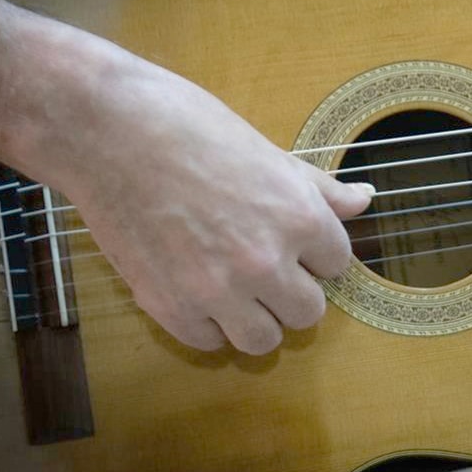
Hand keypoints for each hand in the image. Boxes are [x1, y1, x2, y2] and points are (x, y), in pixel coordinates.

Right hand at [65, 57, 372, 354]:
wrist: (107, 131)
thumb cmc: (190, 128)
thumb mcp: (269, 152)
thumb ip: (319, 189)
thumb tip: (364, 199)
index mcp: (299, 219)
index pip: (338, 265)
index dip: (315, 253)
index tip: (293, 242)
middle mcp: (266, 262)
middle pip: (308, 313)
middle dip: (293, 292)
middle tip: (267, 270)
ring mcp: (216, 290)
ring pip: (264, 340)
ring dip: (256, 319)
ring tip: (237, 290)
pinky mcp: (169, 306)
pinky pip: (209, 342)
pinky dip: (208, 325)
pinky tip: (198, 293)